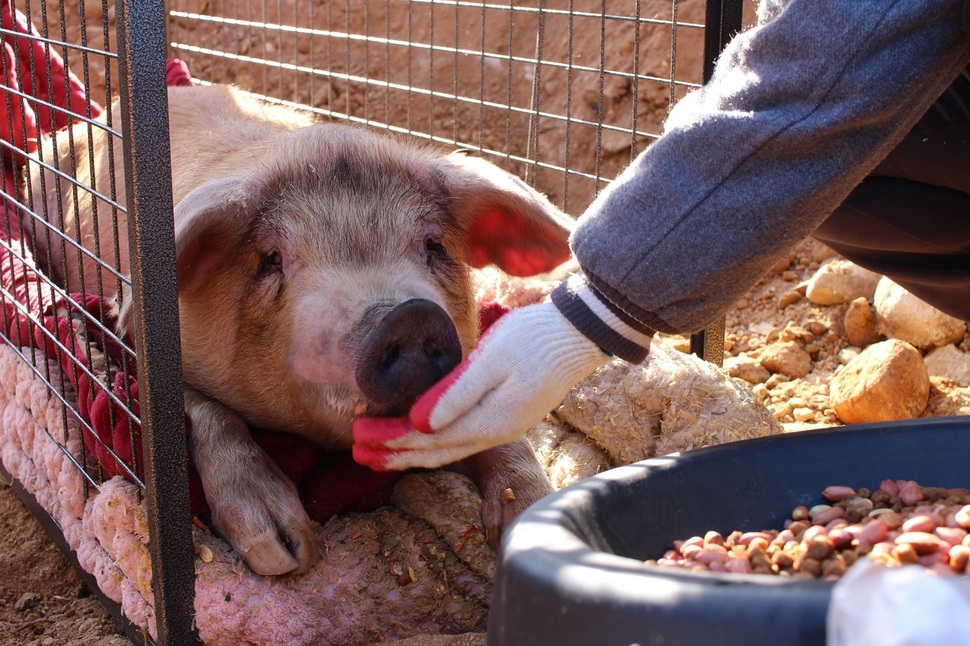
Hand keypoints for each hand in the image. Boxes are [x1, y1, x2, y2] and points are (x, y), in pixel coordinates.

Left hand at [353, 300, 610, 469]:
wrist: (579, 334)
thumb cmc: (534, 339)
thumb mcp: (492, 360)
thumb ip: (454, 394)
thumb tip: (418, 423)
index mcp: (489, 421)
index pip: (427, 438)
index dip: (390, 438)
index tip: (357, 433)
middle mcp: (494, 432)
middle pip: (434, 452)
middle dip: (393, 453)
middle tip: (356, 452)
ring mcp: (502, 426)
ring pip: (447, 450)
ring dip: (410, 452)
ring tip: (378, 455)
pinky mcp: (506, 416)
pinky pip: (460, 439)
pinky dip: (433, 442)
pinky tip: (420, 437)